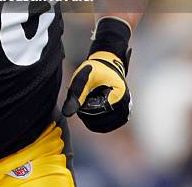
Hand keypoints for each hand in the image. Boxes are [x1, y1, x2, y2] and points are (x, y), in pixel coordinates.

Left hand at [62, 17, 131, 132]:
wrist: (107, 66)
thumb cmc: (95, 69)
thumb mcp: (83, 77)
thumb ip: (76, 94)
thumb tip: (66, 113)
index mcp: (119, 95)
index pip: (98, 113)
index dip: (85, 108)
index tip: (81, 97)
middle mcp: (125, 106)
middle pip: (100, 122)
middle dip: (87, 114)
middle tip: (83, 100)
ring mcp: (124, 112)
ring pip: (102, 127)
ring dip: (91, 118)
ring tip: (87, 103)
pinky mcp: (121, 116)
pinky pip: (105, 126)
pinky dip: (95, 120)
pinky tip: (91, 109)